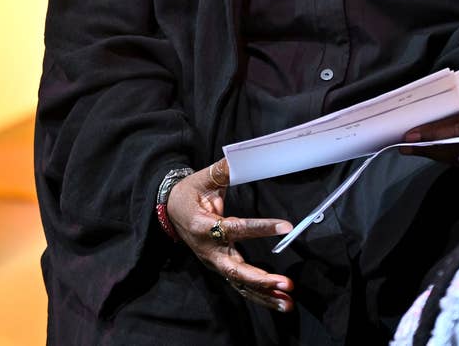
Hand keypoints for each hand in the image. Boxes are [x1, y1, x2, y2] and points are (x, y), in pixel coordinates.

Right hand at [167, 158, 294, 311]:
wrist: (170, 211)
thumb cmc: (189, 194)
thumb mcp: (202, 179)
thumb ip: (222, 171)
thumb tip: (239, 157)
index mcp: (203, 226)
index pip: (235, 229)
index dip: (260, 228)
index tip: (286, 227)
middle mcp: (209, 250)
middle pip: (235, 270)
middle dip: (261, 279)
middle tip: (286, 282)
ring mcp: (214, 262)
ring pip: (240, 284)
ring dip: (265, 294)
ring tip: (288, 300)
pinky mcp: (220, 267)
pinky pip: (241, 286)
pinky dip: (260, 296)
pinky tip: (280, 302)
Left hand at [401, 111, 458, 168]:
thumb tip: (439, 104)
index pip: (458, 128)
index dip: (432, 132)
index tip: (409, 135)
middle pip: (456, 149)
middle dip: (428, 148)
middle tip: (404, 144)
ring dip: (438, 154)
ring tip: (416, 148)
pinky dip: (453, 158)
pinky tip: (439, 152)